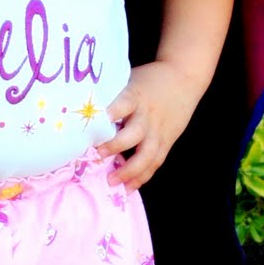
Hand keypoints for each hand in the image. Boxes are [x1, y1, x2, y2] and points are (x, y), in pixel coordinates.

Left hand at [98, 61, 199, 191]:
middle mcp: (148, 115)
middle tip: (98, 154)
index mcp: (136, 95)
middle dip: (116, 146)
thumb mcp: (130, 79)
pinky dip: (142, 177)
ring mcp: (159, 130)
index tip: (94, 122)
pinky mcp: (167, 141)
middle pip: (135, 133)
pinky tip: (128, 187)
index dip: (111, 112)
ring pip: (147, 154)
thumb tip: (79, 107)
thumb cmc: (149, 79)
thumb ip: (112, 94)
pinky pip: (155, 162)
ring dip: (129, 170)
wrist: (184, 77)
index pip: (124, 103)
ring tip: (112, 181)